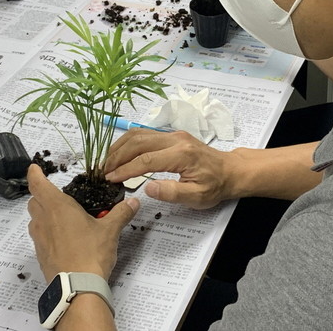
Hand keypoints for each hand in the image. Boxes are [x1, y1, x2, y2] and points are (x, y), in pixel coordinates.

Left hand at [27, 165, 139, 282]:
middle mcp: (44, 220)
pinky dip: (47, 232)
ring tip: (61, 216)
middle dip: (41, 195)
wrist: (77, 288)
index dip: (34, 174)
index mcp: (58, 207)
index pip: (38, 185)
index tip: (34, 167)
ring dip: (43, 214)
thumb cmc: (91, 252)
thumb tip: (134, 202)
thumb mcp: (110, 230)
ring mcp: (40, 239)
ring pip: (34, 219)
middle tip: (56, 194)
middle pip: (34, 202)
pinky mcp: (41, 255)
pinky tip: (64, 237)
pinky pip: (39, 237)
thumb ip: (121, 213)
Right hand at [104, 130, 235, 208]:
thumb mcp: (197, 197)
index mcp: (181, 155)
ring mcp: (173, 134)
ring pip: (139, 134)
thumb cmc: (215, 186)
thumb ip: (172, 193)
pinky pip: (144, 134)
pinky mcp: (171, 135)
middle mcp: (175, 139)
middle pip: (138, 142)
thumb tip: (147, 188)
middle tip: (102, 172)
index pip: (145, 160)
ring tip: (107, 163)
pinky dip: (128, 143)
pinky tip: (120, 154)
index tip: (110, 179)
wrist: (230, 170)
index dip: (125, 170)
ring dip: (119, 147)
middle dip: (117, 156)